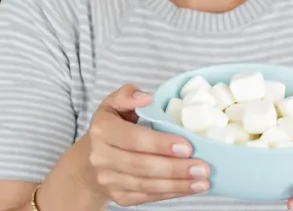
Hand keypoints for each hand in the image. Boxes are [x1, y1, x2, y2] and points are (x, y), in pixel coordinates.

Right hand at [81, 84, 210, 206]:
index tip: (186, 146)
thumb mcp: (113, 104)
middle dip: (174, 168)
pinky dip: (171, 193)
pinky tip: (189, 188)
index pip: (133, 138)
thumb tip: (147, 97)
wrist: (90, 162)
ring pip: (147, 184)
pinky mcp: (119, 197)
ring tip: (202, 181)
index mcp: (102, 130)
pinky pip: (148, 196)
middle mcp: (102, 158)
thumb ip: (128, 95)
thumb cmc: (111, 127)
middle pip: (141, 165)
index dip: (159, 144)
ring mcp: (109, 180)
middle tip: (202, 167)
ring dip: (177, 184)